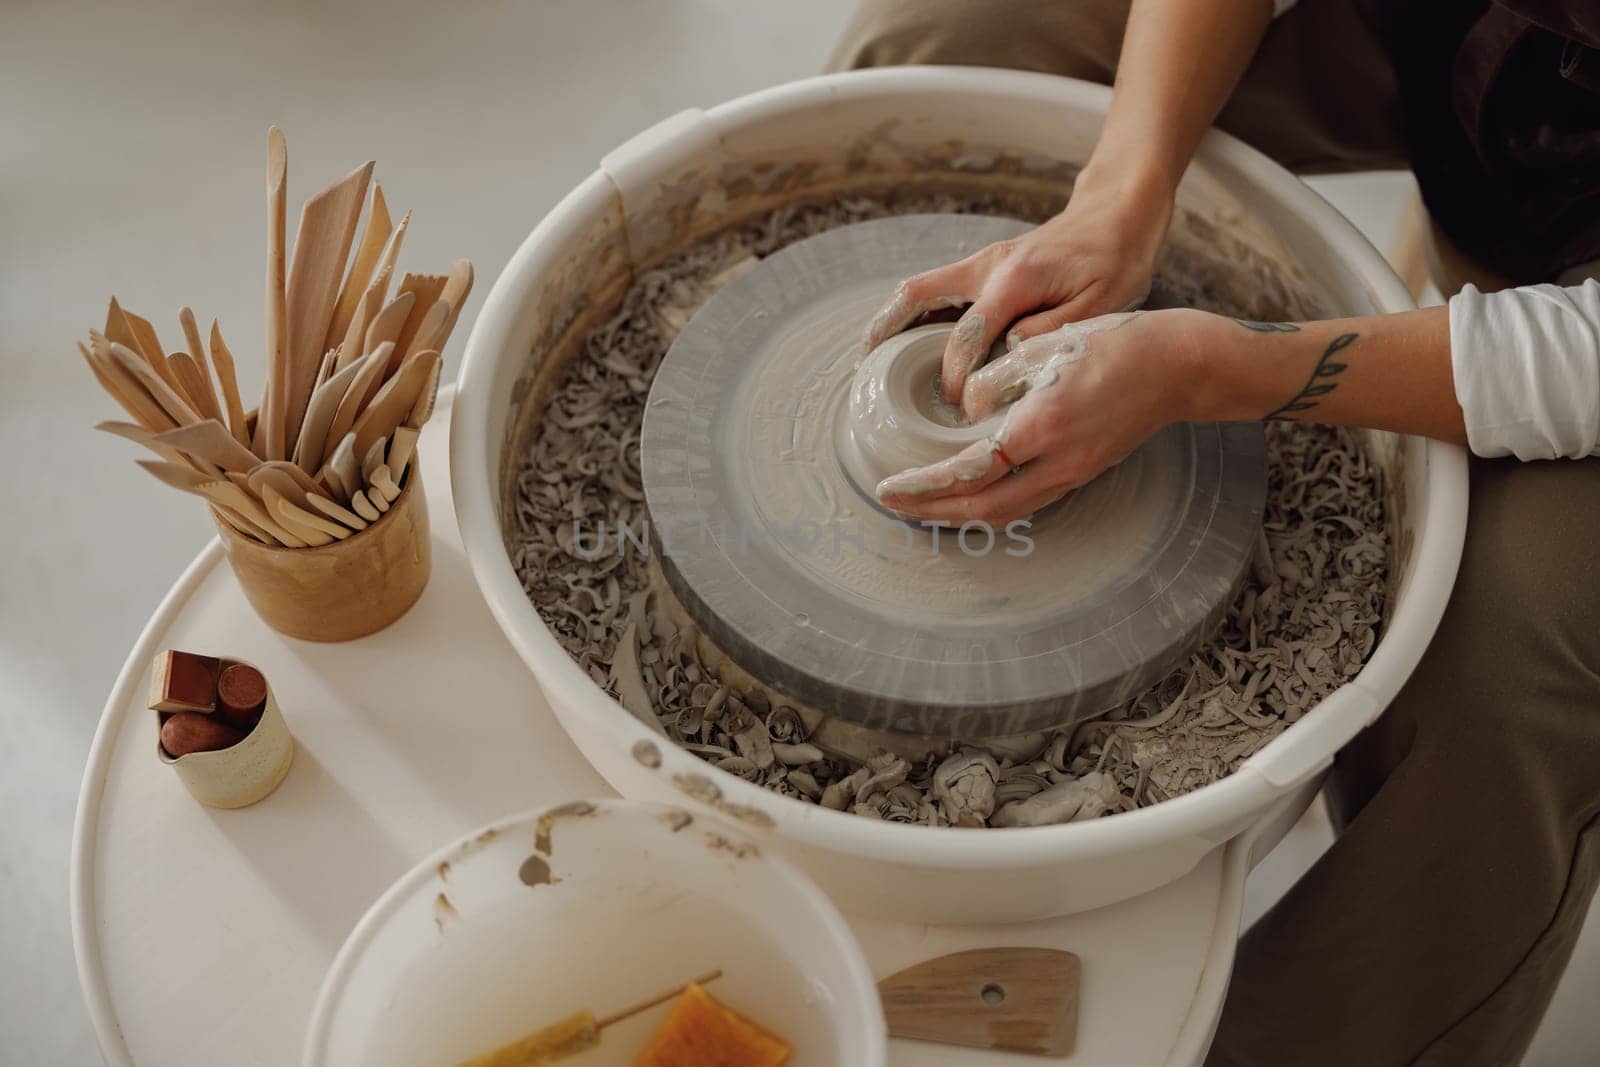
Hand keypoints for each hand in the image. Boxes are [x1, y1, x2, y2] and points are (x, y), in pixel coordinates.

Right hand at [860, 171, 1172, 406]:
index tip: (960, 409)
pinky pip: (933, 289)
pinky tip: (903, 342)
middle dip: (888, 336)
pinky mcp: (983, 266)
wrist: (1115, 218)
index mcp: (1015, 278)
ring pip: (917, 289)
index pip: (966, 335)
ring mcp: (980, 262)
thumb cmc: (1113, 264)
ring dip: (888, 321)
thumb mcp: (1098, 306)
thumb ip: (1048, 333)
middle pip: (917, 296)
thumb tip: (1005, 355)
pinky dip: (909, 313)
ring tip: (869, 360)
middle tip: (869, 376)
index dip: (957, 377)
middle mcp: (987, 265)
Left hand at [876, 308, 1202, 524]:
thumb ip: (997, 380)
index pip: (969, 470)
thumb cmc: (1113, 346)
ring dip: (958, 513)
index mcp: (1042, 426)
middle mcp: (1057, 461)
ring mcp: (1072, 473)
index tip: (889, 486)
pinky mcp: (1080, 472)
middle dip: (931, 511)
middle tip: (892, 505)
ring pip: (1004, 510)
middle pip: (982, 507)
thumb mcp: (1046, 348)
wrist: (1177, 367)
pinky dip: (989, 503)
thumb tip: (963, 409)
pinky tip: (968, 494)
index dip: (924, 484)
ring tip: (921, 505)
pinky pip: (1025, 500)